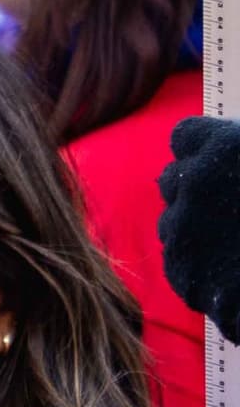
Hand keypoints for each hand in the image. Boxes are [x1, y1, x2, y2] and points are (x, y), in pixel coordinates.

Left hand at [159, 114, 239, 339]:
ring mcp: (182, 228)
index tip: (222, 162)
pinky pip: (180, 259)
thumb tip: (237, 154)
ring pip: (173, 220)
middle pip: (175, 178)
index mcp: (223, 147)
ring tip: (236, 241)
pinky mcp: (181, 270)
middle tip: (232, 205)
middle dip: (197, 188)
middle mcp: (193, 182)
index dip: (204, 149)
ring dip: (196, 226)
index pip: (187, 136)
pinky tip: (232, 269)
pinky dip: (200, 262)